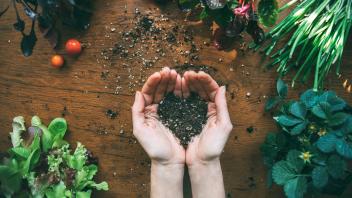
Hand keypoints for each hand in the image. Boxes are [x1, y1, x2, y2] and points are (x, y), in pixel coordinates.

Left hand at [132, 67, 184, 164]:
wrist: (170, 161)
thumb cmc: (154, 149)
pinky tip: (183, 84)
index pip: (148, 92)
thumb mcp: (140, 130)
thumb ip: (137, 111)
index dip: (153, 82)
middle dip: (163, 79)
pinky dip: (180, 91)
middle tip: (170, 71)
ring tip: (176, 74)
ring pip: (168, 92)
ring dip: (171, 82)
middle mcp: (155, 110)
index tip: (160, 74)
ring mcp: (166, 111)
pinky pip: (178, 99)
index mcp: (145, 112)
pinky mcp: (178, 115)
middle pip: (158, 90)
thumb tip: (138, 93)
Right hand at [183, 71, 232, 197]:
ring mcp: (195, 112)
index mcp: (217, 110)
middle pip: (201, 89)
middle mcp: (207, 109)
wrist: (201, 162)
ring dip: (187, 84)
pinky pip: (183, 102)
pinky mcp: (185, 117)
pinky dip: (180, 94)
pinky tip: (176, 88)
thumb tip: (222, 87)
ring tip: (180, 77)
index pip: (213, 90)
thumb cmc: (213, 147)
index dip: (206, 81)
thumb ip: (223, 106)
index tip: (198, 74)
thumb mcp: (223, 126)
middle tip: (188, 73)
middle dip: (195, 80)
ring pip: (192, 94)